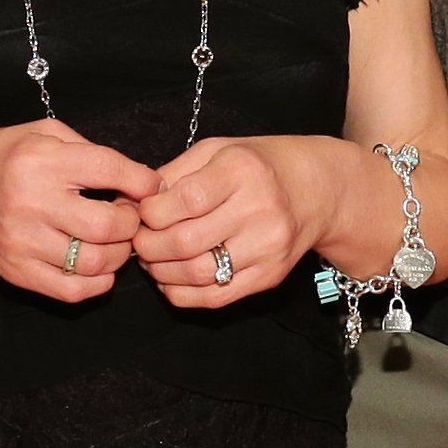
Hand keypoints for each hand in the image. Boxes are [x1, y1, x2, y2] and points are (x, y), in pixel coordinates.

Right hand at [0, 121, 156, 302]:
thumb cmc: (4, 157)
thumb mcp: (43, 134)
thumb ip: (89, 150)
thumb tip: (140, 179)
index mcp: (41, 160)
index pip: (109, 171)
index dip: (142, 181)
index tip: (150, 186)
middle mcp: (30, 202)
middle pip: (106, 225)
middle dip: (131, 222)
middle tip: (127, 216)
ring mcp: (22, 242)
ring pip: (94, 262)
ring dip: (118, 254)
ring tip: (113, 241)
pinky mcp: (17, 272)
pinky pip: (73, 290)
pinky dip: (99, 282)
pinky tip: (98, 266)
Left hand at [135, 138, 330, 307]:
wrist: (316, 190)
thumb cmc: (258, 166)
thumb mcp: (217, 150)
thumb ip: (173, 174)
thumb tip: (131, 204)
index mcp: (242, 170)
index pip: (183, 200)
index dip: (150, 212)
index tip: (142, 212)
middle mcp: (259, 209)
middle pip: (185, 242)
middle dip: (148, 245)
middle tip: (139, 240)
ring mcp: (268, 247)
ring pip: (196, 273)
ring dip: (160, 272)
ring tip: (152, 259)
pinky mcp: (269, 276)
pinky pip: (214, 297)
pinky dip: (181, 293)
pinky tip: (171, 280)